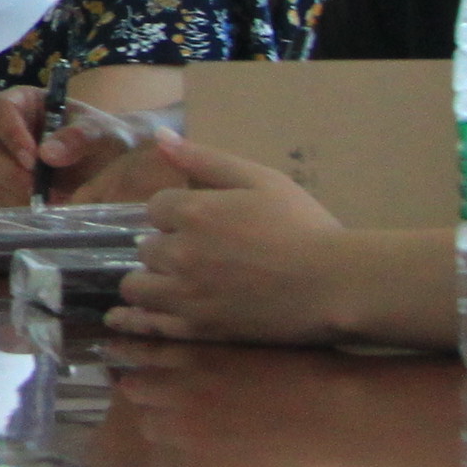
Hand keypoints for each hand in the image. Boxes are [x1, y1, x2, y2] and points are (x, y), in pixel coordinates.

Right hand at [0, 99, 192, 204]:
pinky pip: (4, 196)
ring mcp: (5, 157)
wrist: (117, 162)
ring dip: (20, 191)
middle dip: (11, 171)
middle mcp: (7, 128)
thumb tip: (47, 154)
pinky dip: (25, 203)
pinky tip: (51, 202)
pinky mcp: (9, 183)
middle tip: (39, 188)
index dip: (10, 134)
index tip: (33, 158)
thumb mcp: (103, 132)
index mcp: (23, 102)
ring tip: (58, 197)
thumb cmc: (109, 136)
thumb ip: (80, 137)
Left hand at [104, 142, 349, 347]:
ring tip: (175, 283)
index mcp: (192, 211)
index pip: (155, 208)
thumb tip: (159, 137)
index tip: (199, 223)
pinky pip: (149, 325)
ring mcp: (186, 295)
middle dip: (166, 248)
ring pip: (137, 287)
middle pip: (146, 248)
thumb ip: (205, 159)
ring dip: (151, 281)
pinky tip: (130, 318)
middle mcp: (180, 253)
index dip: (175, 214)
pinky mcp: (198, 329)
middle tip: (198, 255)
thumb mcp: (260, 179)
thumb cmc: (305, 227)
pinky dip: (138, 319)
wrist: (336, 285)